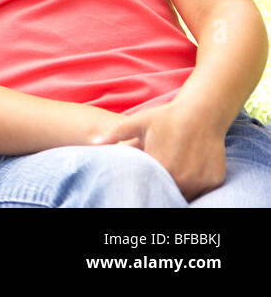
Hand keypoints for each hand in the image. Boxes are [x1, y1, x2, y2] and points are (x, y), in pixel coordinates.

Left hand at [93, 103, 226, 200]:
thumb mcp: (138, 122)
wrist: (202, 112)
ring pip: (184, 194)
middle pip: (165, 192)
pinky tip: (185, 175)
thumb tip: (93, 142)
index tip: (137, 179)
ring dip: (175, 189)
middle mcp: (183, 178)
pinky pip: (200, 191)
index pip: (147, 184)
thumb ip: (115, 134)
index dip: (141, 182)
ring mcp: (200, 181)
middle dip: (157, 188)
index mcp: (162, 166)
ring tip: (169, 176)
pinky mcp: (214, 181)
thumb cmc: (166, 117)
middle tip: (152, 178)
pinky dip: (193, 187)